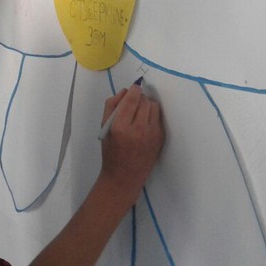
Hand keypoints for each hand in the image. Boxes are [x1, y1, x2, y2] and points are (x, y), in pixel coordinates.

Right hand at [99, 84, 164, 206]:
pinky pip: (158, 118)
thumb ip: (111, 106)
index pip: (132, 100)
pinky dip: (152, 115)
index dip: (134, 90)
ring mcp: (152, 134)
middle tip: (133, 103)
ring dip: (147, 105)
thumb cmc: (111, 152)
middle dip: (139, 98)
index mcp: (120, 127)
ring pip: (154, 107)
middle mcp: (138, 130)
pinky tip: (145, 122)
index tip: (133, 88)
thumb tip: (125, 91)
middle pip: (144, 101)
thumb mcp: (104, 129)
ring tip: (139, 112)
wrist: (124, 176)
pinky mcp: (160, 138)